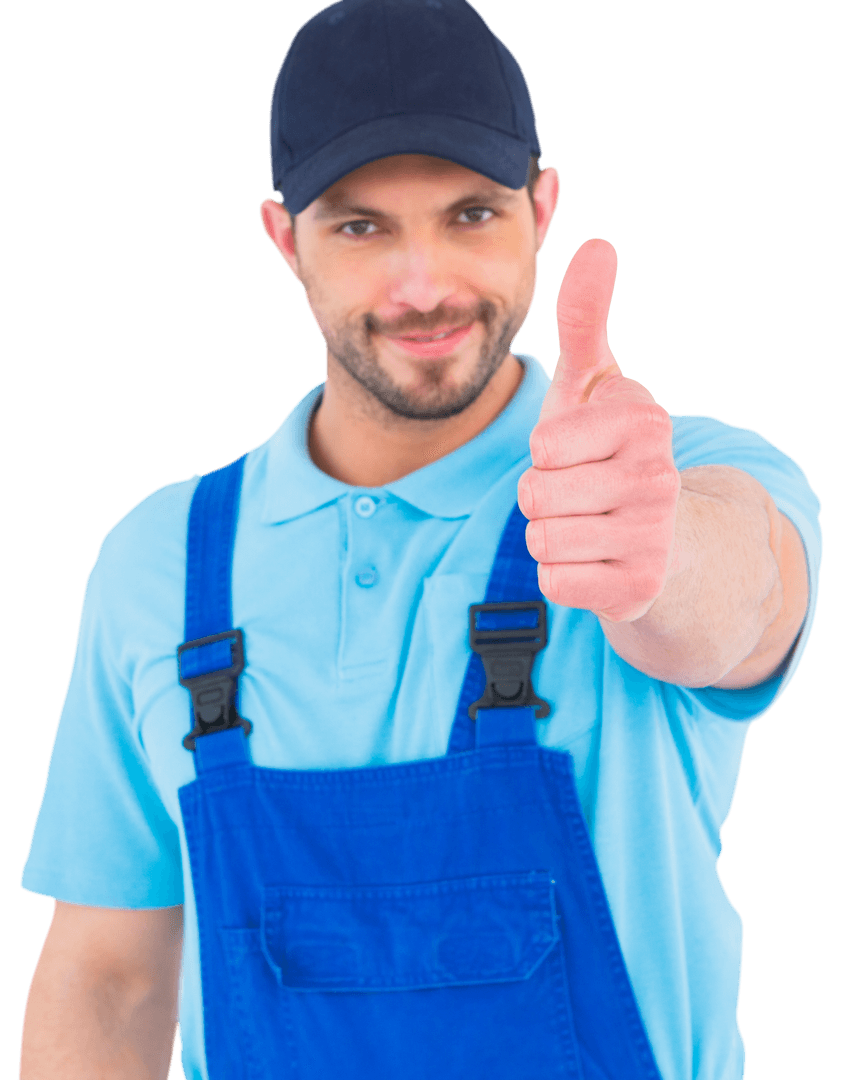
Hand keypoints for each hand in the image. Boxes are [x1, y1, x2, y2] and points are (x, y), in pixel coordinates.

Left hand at [517, 238, 681, 621]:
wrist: (661, 541)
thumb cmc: (609, 455)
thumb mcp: (595, 388)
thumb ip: (585, 321)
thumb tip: (597, 246)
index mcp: (643, 421)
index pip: (543, 446)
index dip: (545, 453)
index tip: (577, 453)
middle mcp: (659, 477)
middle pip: (535, 495)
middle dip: (541, 497)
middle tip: (578, 494)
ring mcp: (653, 536)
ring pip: (542, 540)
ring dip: (550, 535)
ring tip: (586, 525)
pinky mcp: (638, 588)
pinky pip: (554, 581)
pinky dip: (561, 575)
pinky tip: (594, 561)